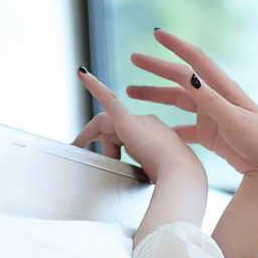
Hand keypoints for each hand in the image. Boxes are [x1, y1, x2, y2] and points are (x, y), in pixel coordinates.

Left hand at [71, 67, 201, 182]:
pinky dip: (94, 86)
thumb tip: (141, 176)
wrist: (181, 175)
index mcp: (157, 136)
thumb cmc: (174, 181)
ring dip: (89, 135)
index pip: (129, 139)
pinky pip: (108, 99)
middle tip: (90, 161)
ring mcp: (138, 120)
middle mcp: (148, 124)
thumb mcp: (158, 176)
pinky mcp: (127, 120)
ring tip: (76, 145)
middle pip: (116, 132)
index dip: (117, 151)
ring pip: (106, 124)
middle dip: (104, 148)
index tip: (111, 163)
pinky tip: (82, 76)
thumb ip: (147, 171)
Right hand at [126, 29, 257, 179]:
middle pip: (180, 79)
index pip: (194, 60)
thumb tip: (188, 75)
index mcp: (222, 89)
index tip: (156, 34)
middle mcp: (215, 98)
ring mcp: (211, 116)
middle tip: (133, 59)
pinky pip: (184, 128)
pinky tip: (154, 129)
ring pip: (177, 101)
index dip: (175, 45)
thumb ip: (210, 99)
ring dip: (156, 96)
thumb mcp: (233, 120)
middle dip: (156, 69)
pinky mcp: (210, 135)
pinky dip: (169, 127)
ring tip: (133, 93)